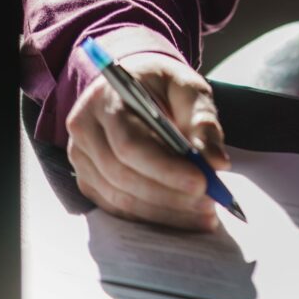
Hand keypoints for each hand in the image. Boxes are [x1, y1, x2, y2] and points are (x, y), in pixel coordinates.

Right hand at [66, 52, 228, 230]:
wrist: (133, 83)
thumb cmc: (162, 84)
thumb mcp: (188, 88)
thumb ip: (203, 122)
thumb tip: (217, 163)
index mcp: (107, 98)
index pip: (131, 143)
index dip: (165, 169)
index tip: (201, 183)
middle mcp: (85, 129)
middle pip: (123, 175)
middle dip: (169, 194)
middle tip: (208, 204)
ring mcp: (81, 157)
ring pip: (119, 197)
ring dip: (163, 211)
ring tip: (202, 213)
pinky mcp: (87, 179)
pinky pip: (116, 206)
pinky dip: (150, 216)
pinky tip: (181, 216)